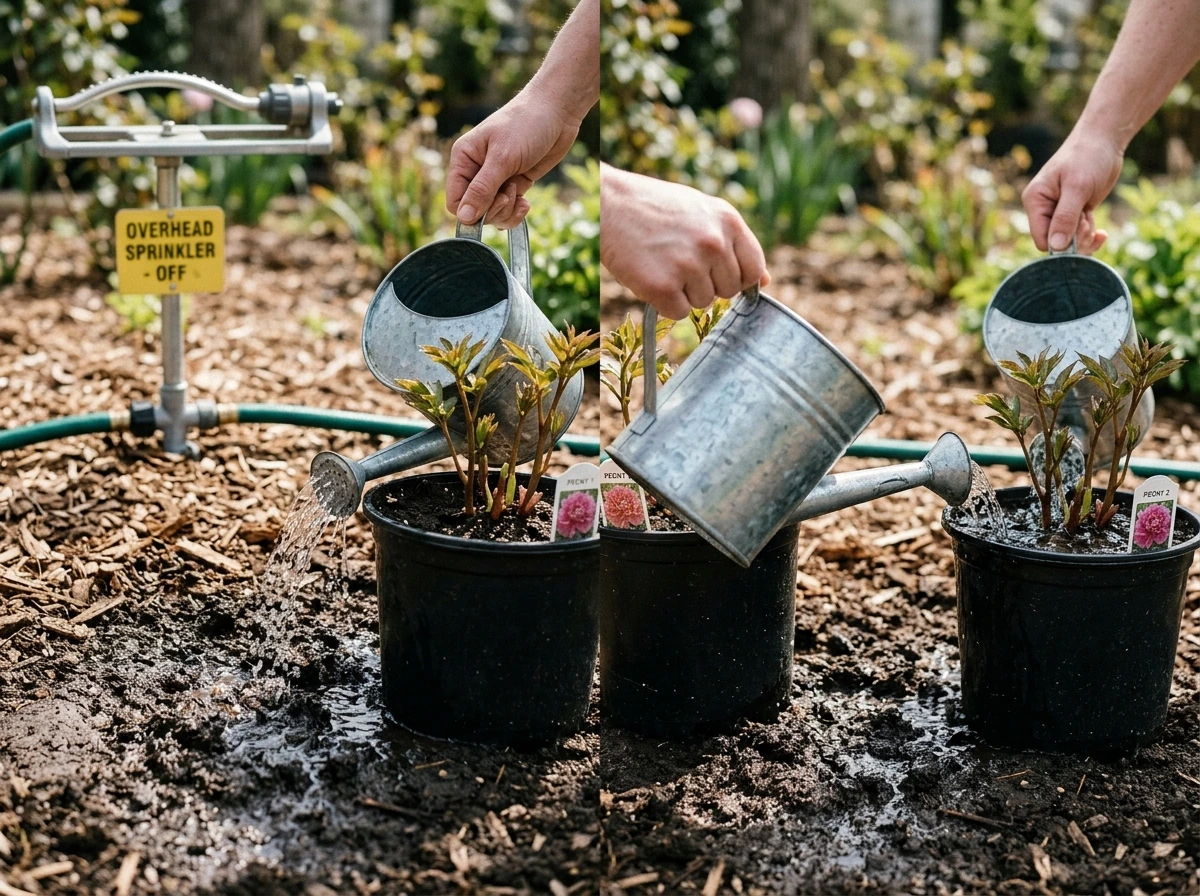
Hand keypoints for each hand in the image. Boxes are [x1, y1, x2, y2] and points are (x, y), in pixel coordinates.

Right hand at [445, 87, 581, 229]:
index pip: (455, 201)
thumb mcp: (503, 158)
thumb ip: (482, 189)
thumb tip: (463, 218)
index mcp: (464, 159)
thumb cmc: (526, 125)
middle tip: (510, 192)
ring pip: (492, 214)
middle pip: (474, 211)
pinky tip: (525, 202)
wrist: (557, 112)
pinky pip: (508, 210)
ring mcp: (496, 179)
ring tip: (519, 192)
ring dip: (506, 211)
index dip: (471, 211)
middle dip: (493, 209)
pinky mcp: (514, 184)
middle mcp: (476, 171)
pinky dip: (516, 211)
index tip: (493, 202)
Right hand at [600, 166, 768, 318]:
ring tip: (664, 263)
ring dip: (684, 292)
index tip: (718, 273)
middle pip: (729, 290)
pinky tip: (651, 276)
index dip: (737, 278)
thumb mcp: (704, 212)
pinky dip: (664, 303)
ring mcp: (688, 266)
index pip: (754, 270)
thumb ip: (735, 242)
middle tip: (681, 262)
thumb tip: (763, 280)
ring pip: (703, 302)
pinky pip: (678, 313)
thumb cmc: (657, 208)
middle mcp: (713, 243)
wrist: (610, 204)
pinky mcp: (662, 287)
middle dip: (708, 283)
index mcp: (728, 221)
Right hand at [1021, 127, 1121, 254]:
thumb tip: (1055, 247)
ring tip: (1091, 219)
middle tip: (1088, 221)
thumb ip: (1065, 218)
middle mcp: (1043, 209)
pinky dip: (1090, 235)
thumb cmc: (1088, 157)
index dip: (1060, 242)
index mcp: (1035, 201)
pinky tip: (1101, 232)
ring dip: (1084, 236)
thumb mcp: (1077, 188)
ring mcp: (1058, 212)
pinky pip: (1078, 236)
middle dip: (1075, 239)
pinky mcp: (1073, 213)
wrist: (1104, 140)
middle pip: (1055, 242)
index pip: (1041, 237)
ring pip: (1068, 242)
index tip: (1080, 228)